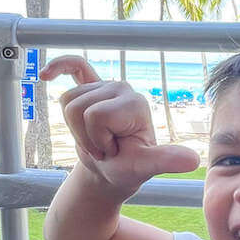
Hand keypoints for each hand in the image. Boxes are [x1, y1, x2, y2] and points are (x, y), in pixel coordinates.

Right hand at [41, 55, 198, 195]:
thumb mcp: (145, 167)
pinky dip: (59, 66)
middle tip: (103, 148)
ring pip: (66, 101)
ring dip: (75, 129)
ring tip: (95, 139)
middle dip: (84, 135)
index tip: (113, 150)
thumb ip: (166, 161)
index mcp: (136, 103)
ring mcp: (105, 87)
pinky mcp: (91, 88)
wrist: (113, 172)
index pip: (95, 115)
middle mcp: (122, 88)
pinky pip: (74, 67)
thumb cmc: (128, 170)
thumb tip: (194, 161)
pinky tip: (46, 74)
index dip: (96, 139)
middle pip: (77, 107)